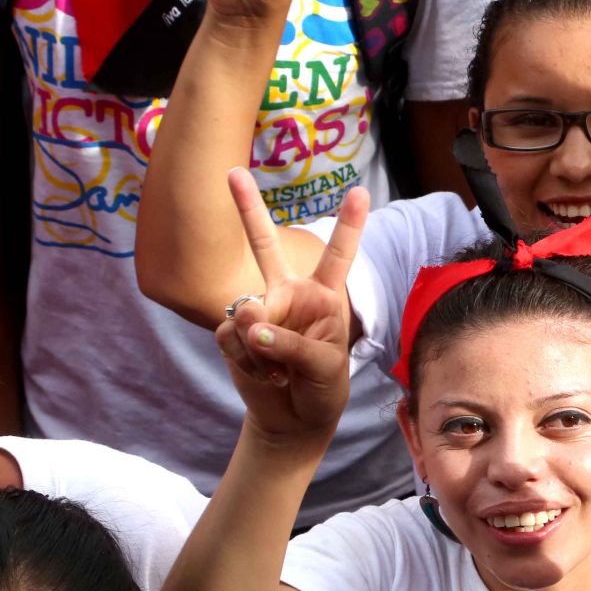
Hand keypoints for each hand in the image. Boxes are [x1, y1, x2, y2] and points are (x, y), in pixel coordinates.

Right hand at [214, 170, 364, 445]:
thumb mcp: (323, 366)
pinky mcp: (230, 333)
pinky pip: (231, 339)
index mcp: (324, 294)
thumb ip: (288, 341)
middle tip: (232, 172)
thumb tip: (244, 322)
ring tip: (282, 371)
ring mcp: (257, 310)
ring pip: (247, 314)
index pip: (338, 254)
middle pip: (263, 245)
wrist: (293, 418)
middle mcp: (288, 294)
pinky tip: (265, 375)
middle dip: (246, 207)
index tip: (360, 190)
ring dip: (263, 351)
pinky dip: (248, 362)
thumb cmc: (322, 386)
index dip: (350, 224)